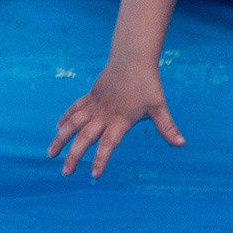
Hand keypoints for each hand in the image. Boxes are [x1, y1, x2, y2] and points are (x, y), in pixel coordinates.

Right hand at [49, 61, 184, 177]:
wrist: (132, 58)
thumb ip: (167, 127)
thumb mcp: (159, 107)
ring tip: (50, 154)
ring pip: (72, 123)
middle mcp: (103, 114)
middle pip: (84, 137)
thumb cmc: (147, 84)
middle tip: (65, 173)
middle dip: (73, 156)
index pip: (108, 143)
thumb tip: (182, 143)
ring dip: (60, 139)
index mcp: (120, 120)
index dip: (100, 158)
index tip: (94, 174)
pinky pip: (74, 110)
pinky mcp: (90, 97)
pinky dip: (64, 120)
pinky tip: (57, 129)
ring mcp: (94, 105)